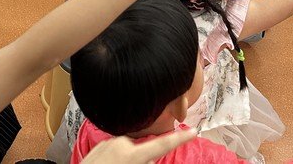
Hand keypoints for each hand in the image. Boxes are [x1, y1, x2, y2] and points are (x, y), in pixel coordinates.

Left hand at [80, 129, 196, 163]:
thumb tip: (151, 158)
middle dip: (143, 161)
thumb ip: (146, 163)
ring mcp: (108, 143)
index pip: (162, 145)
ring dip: (128, 161)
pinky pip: (115, 151)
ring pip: (129, 152)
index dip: (179, 138)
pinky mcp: (99, 145)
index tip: (193, 131)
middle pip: (143, 152)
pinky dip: (116, 160)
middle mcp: (121, 144)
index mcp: (132, 155)